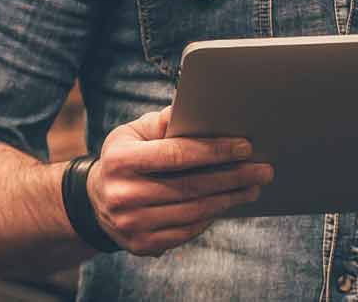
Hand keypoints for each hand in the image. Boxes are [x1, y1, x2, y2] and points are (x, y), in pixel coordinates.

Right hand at [85, 106, 272, 256]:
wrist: (94, 200)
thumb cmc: (124, 157)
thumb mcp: (133, 132)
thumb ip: (165, 122)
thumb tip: (202, 112)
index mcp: (120, 160)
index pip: (175, 155)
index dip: (214, 151)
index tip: (245, 147)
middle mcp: (123, 194)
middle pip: (190, 187)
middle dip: (232, 177)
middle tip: (263, 170)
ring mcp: (131, 224)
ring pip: (192, 212)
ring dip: (228, 200)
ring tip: (252, 188)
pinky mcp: (141, 245)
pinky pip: (186, 232)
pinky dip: (210, 217)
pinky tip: (226, 204)